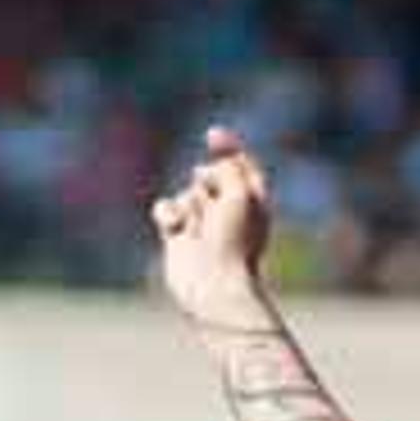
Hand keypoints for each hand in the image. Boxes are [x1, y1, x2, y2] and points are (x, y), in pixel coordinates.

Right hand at [153, 123, 278, 328]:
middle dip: (208, 183)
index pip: (239, 163)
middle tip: (218, 212)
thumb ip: (227, 167)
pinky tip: (175, 231)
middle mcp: (229, 211)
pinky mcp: (178, 236)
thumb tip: (201, 171)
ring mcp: (203, 224)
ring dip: (192, 205)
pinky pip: (166, 208)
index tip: (212, 135)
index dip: (226, 146)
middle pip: (209, 174)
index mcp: (253, 201)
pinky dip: (169, 215)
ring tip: (200, 232)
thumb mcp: (241, 193)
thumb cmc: (235, 242)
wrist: (212, 285)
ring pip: (187, 192)